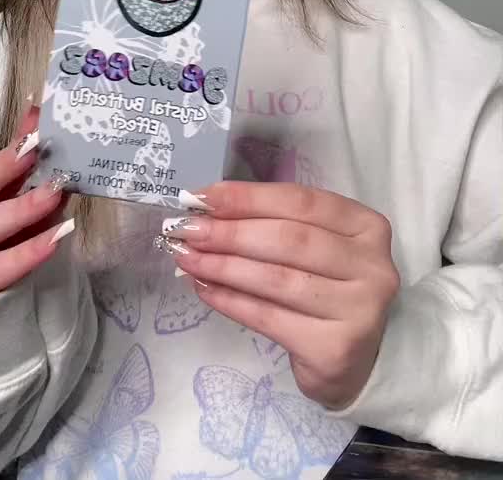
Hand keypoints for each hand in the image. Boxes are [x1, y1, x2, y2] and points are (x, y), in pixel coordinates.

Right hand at [0, 106, 71, 301]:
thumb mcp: (5, 209)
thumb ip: (21, 169)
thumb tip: (38, 116)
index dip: (4, 154)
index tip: (34, 131)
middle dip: (0, 171)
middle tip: (37, 152)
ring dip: (18, 209)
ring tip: (54, 193)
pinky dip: (26, 253)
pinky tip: (55, 239)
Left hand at [161, 182, 400, 409]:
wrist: (357, 361)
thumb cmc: (328, 290)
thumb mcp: (316, 247)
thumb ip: (274, 225)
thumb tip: (207, 211)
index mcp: (367, 226)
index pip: (301, 201)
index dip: (248, 197)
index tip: (203, 197)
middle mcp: (372, 265)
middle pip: (289, 239)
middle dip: (230, 232)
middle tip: (187, 230)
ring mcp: (358, 309)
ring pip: (276, 279)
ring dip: (223, 266)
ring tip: (188, 258)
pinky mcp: (334, 348)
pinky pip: (269, 317)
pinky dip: (230, 301)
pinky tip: (204, 289)